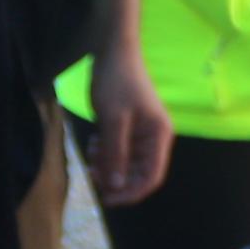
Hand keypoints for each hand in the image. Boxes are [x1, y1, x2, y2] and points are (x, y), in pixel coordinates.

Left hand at [88, 36, 171, 207]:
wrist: (113, 50)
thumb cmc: (116, 82)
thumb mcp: (113, 120)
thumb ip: (115, 154)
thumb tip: (116, 186)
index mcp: (159, 137)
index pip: (152, 177)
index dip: (131, 193)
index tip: (107, 198)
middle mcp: (155, 138)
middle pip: (139, 173)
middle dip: (116, 178)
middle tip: (92, 174)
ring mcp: (141, 133)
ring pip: (126, 164)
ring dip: (108, 165)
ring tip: (90, 156)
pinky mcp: (129, 128)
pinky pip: (119, 150)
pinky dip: (106, 153)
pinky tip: (92, 144)